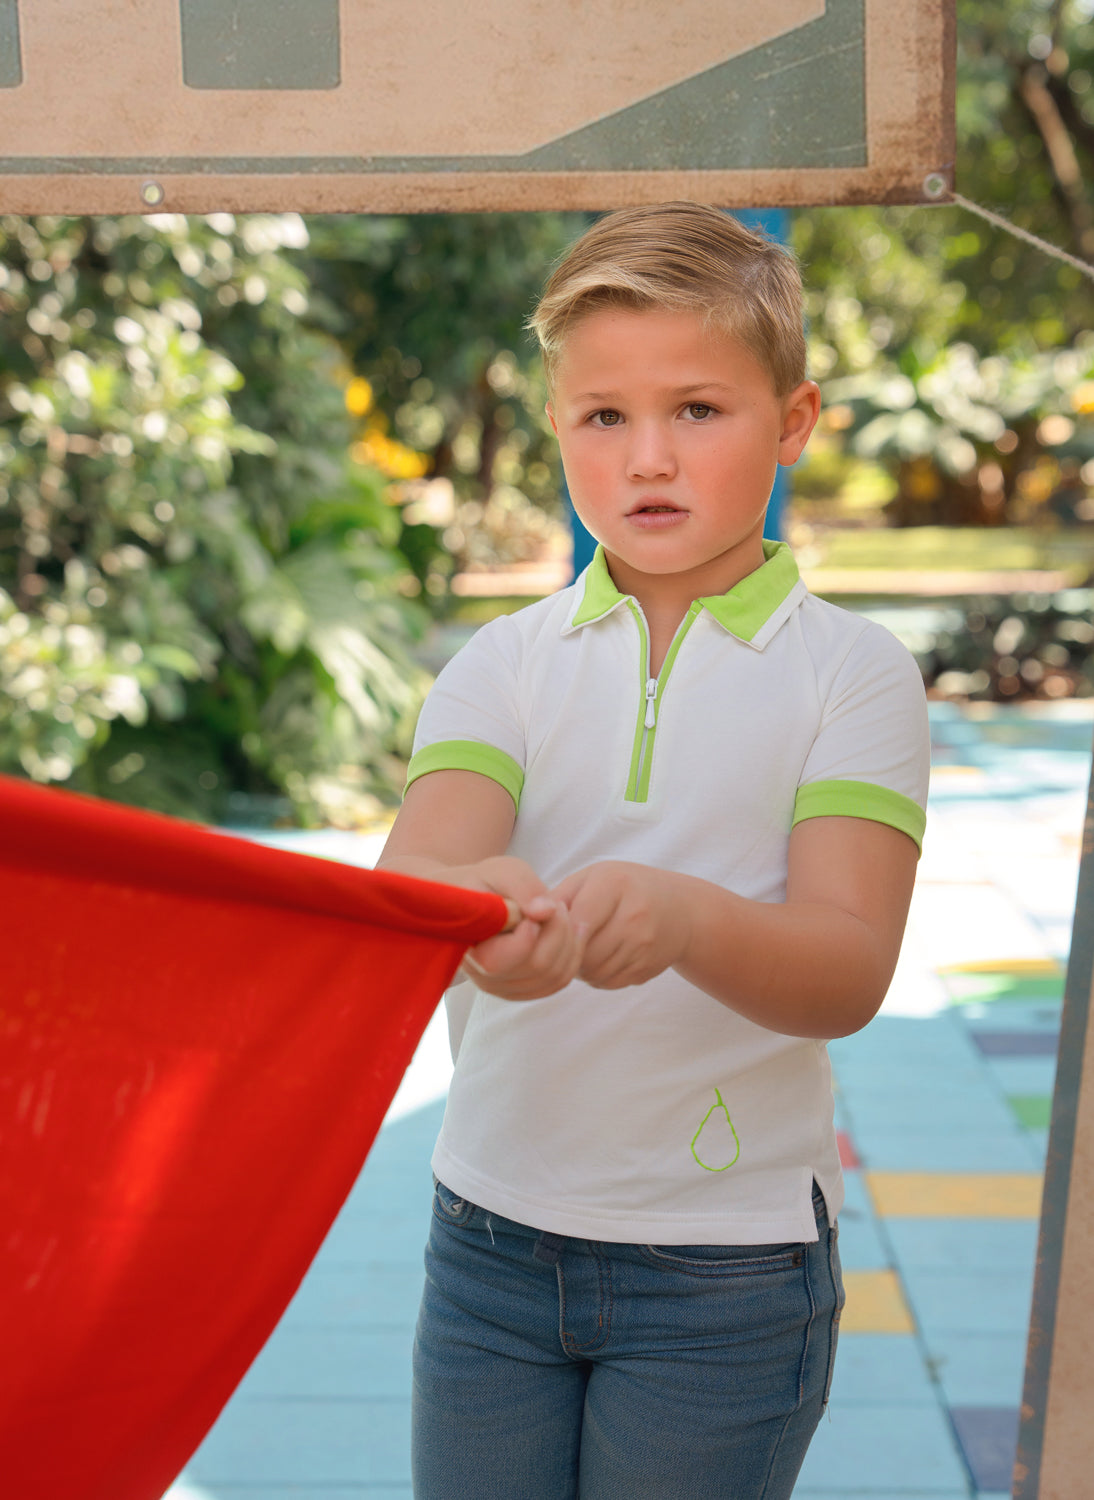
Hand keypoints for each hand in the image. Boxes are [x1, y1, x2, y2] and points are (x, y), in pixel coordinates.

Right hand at [460, 856, 587, 1000]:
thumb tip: (545, 911)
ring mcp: (504, 988)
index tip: (536, 907)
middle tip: (556, 904)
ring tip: (560, 914)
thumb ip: (522, 886)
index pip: (501, 961)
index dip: (529, 934)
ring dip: (568, 941)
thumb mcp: (500, 871)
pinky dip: (572, 955)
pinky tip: (568, 931)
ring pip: (554, 977)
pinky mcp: (522, 990)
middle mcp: (482, 977)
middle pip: (537, 967)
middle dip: (558, 930)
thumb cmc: (485, 883)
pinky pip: (559, 981)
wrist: (474, 900)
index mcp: (467, 949)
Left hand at [550, 861, 689, 989]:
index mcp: (616, 885)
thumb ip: (561, 896)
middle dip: (568, 952)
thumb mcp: (594, 878)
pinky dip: (596, 976)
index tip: (549, 936)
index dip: (560, 934)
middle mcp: (635, 915)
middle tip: (562, 945)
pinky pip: (609, 982)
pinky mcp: (648, 968)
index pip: (580, 920)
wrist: (680, 909)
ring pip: (595, 971)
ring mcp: (645, 945)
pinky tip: (599, 959)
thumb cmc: (625, 889)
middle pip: (585, 951)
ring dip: (580, 967)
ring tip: (581, 950)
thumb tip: (528, 920)